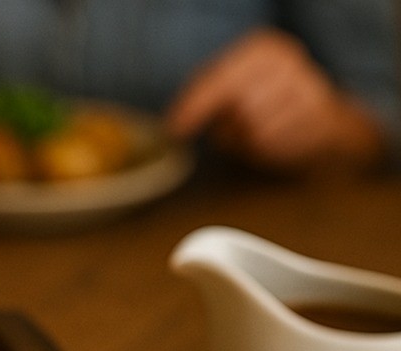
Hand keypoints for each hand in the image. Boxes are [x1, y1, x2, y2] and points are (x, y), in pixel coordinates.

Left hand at [167, 29, 384, 171]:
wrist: (327, 115)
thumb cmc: (267, 100)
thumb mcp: (235, 85)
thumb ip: (205, 96)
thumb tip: (175, 125)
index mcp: (263, 48)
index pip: (220, 80)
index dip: (194, 107)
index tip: (174, 129)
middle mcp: (290, 62)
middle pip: (238, 110)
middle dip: (227, 129)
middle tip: (232, 131)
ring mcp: (310, 88)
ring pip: (256, 132)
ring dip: (246, 143)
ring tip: (254, 136)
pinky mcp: (321, 118)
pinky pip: (277, 146)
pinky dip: (266, 151)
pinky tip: (275, 140)